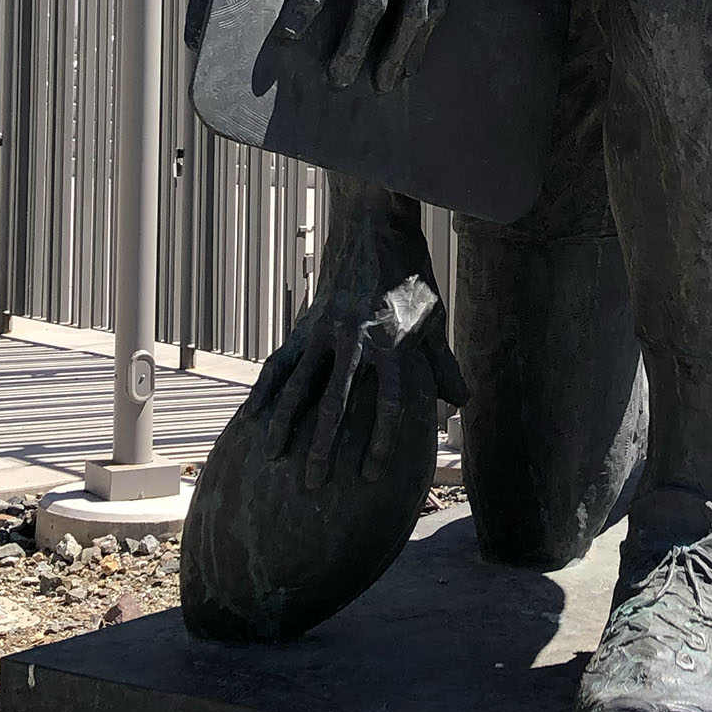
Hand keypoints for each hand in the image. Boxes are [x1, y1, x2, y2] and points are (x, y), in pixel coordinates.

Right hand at [256, 206, 465, 488]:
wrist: (372, 227)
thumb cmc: (409, 275)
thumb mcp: (433, 316)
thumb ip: (442, 364)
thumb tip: (460, 403)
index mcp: (392, 342)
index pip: (389, 403)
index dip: (381, 441)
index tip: (369, 474)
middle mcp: (355, 340)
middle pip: (336, 402)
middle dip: (322, 445)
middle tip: (312, 484)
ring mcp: (324, 331)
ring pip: (300, 385)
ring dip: (286, 424)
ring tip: (273, 459)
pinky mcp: (304, 324)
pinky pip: (280, 363)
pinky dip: (265, 391)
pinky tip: (251, 419)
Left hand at [277, 0, 517, 89]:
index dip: (307, 2)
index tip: (288, 33)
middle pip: (370, 2)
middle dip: (351, 44)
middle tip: (335, 79)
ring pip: (408, 14)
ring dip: (393, 54)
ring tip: (381, 86)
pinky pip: (436, 9)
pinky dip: (422, 40)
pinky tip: (410, 63)